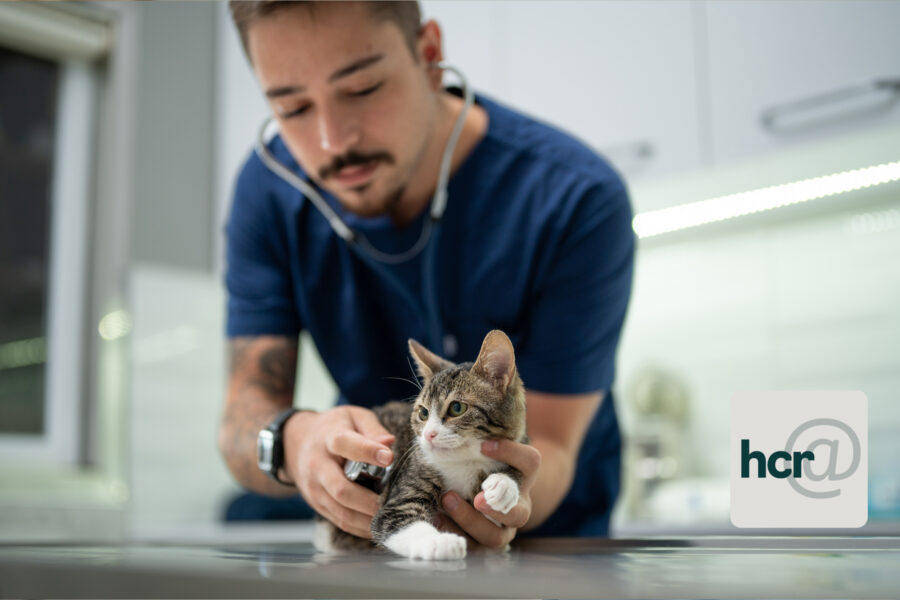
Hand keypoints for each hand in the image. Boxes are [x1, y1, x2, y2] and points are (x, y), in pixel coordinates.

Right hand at [283, 406, 394, 538]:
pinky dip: (359, 528)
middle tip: (390, 502)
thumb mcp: (352, 417)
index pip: (345, 444)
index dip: (368, 451)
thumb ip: (372, 429)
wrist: (294, 443)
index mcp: (329, 438)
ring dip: (366, 520)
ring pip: (340, 512)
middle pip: (341, 489)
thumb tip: (389, 444)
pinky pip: (338, 521)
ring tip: (387, 518)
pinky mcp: (316, 503)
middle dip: (368, 501)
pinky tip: (376, 526)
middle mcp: (318, 465)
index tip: (389, 458)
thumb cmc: (332, 428)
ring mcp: (314, 488)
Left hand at [437, 439, 540, 548]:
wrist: (479, 485)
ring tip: (446, 498)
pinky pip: (473, 548)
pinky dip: (454, 533)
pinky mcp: (483, 543)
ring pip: (495, 537)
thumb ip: (473, 439)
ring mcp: (503, 528)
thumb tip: (443, 429)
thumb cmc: (478, 458)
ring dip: (469, 520)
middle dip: (497, 508)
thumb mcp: (481, 447)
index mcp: (522, 476)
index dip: (511, 453)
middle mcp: (518, 505)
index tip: (484, 444)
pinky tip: (436, 516)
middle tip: (478, 498)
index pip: (529, 462)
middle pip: (519, 513)